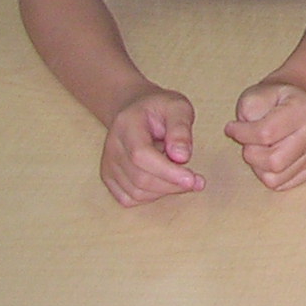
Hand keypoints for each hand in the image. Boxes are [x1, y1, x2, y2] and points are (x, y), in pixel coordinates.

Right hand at [101, 88, 203, 206]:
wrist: (135, 109)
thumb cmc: (159, 107)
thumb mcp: (177, 106)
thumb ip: (180, 129)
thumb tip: (182, 157)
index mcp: (127, 125)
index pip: (141, 155)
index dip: (167, 171)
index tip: (192, 179)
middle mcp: (112, 147)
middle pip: (140, 178)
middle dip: (172, 185)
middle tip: (197, 181)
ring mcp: (108, 164)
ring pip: (136, 192)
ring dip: (164, 190)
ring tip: (178, 171)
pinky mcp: (109, 178)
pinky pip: (129, 198)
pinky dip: (151, 196)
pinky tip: (163, 180)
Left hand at [225, 81, 305, 191]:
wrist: (294, 103)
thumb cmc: (271, 100)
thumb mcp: (256, 94)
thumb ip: (248, 108)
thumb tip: (244, 132)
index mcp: (302, 109)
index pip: (266, 133)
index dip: (242, 134)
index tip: (231, 128)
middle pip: (273, 161)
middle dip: (251, 153)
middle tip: (249, 141)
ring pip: (275, 177)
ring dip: (258, 166)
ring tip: (260, 149)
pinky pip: (281, 184)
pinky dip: (268, 174)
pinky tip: (270, 156)